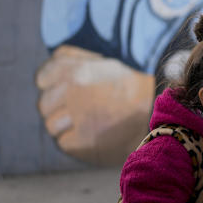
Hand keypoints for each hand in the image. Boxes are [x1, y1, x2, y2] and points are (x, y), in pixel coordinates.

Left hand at [35, 45, 153, 164]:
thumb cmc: (134, 86)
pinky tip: (95, 135)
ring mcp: (75, 118)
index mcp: (75, 70)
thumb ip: (74, 60)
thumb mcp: (105, 62)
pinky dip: (76, 141)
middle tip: (85, 108)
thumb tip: (51, 69)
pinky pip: (65, 142)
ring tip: (92, 122)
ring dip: (66, 125)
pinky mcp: (80, 142)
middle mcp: (71, 92)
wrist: (159, 112)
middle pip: (45, 104)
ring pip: (52, 125)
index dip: (56, 84)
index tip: (72, 89)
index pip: (43, 78)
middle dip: (60, 107)